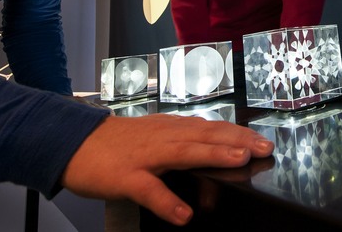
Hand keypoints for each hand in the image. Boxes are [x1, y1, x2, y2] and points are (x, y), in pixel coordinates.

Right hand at [61, 114, 273, 225]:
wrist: (77, 141)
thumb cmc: (120, 142)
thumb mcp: (156, 135)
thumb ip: (183, 141)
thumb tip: (214, 148)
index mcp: (172, 128)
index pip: (212, 127)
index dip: (239, 133)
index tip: (263, 140)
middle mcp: (164, 137)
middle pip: (206, 135)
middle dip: (238, 140)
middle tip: (264, 148)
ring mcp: (146, 156)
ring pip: (185, 153)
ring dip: (214, 155)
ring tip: (240, 161)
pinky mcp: (126, 176)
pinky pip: (149, 190)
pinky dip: (167, 202)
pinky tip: (183, 215)